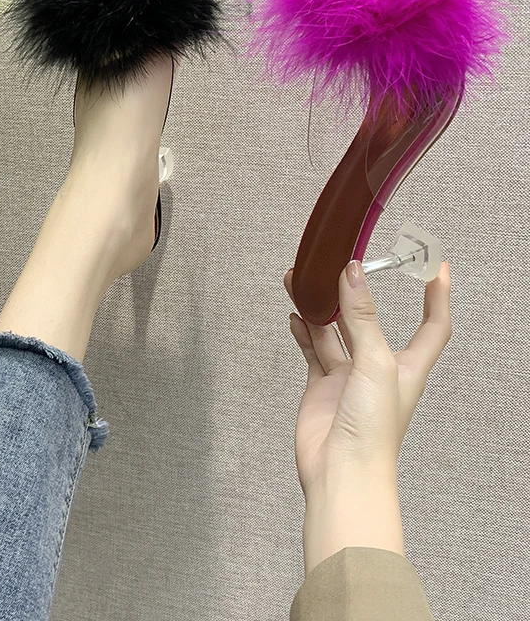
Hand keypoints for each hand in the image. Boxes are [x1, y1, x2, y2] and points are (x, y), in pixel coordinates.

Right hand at [285, 260, 450, 571]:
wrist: (340, 471)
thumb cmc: (372, 429)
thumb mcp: (374, 362)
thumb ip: (362, 317)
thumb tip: (352, 274)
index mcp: (407, 365)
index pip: (432, 324)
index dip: (436, 296)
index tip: (433, 266)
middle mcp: (378, 367)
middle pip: (369, 319)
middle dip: (355, 291)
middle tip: (340, 262)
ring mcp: (348, 376)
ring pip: (334, 331)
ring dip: (320, 307)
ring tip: (301, 280)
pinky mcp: (322, 386)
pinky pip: (313, 350)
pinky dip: (304, 332)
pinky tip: (295, 316)